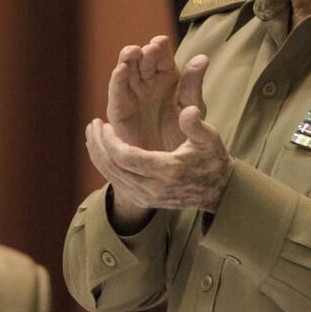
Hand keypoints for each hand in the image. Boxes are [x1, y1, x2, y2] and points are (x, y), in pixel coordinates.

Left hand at [85, 104, 233, 231]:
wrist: (218, 190)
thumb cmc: (212, 159)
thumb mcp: (210, 138)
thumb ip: (196, 124)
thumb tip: (189, 110)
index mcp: (167, 170)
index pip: (126, 157)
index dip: (110, 141)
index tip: (104, 124)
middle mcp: (153, 188)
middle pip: (113, 167)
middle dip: (98, 145)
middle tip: (92, 125)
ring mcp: (147, 197)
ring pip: (112, 177)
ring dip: (98, 155)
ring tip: (92, 135)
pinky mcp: (144, 201)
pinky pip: (117, 183)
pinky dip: (105, 166)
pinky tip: (102, 151)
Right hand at [106, 35, 208, 150]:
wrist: (174, 161)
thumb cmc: (185, 132)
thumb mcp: (192, 105)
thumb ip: (194, 83)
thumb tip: (203, 57)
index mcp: (167, 78)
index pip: (162, 58)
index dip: (160, 49)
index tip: (162, 41)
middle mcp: (147, 83)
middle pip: (143, 61)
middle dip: (144, 53)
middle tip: (150, 47)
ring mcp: (132, 95)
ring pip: (127, 73)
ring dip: (127, 61)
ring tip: (132, 51)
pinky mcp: (120, 111)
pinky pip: (117, 94)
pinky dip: (117, 81)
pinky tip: (120, 70)